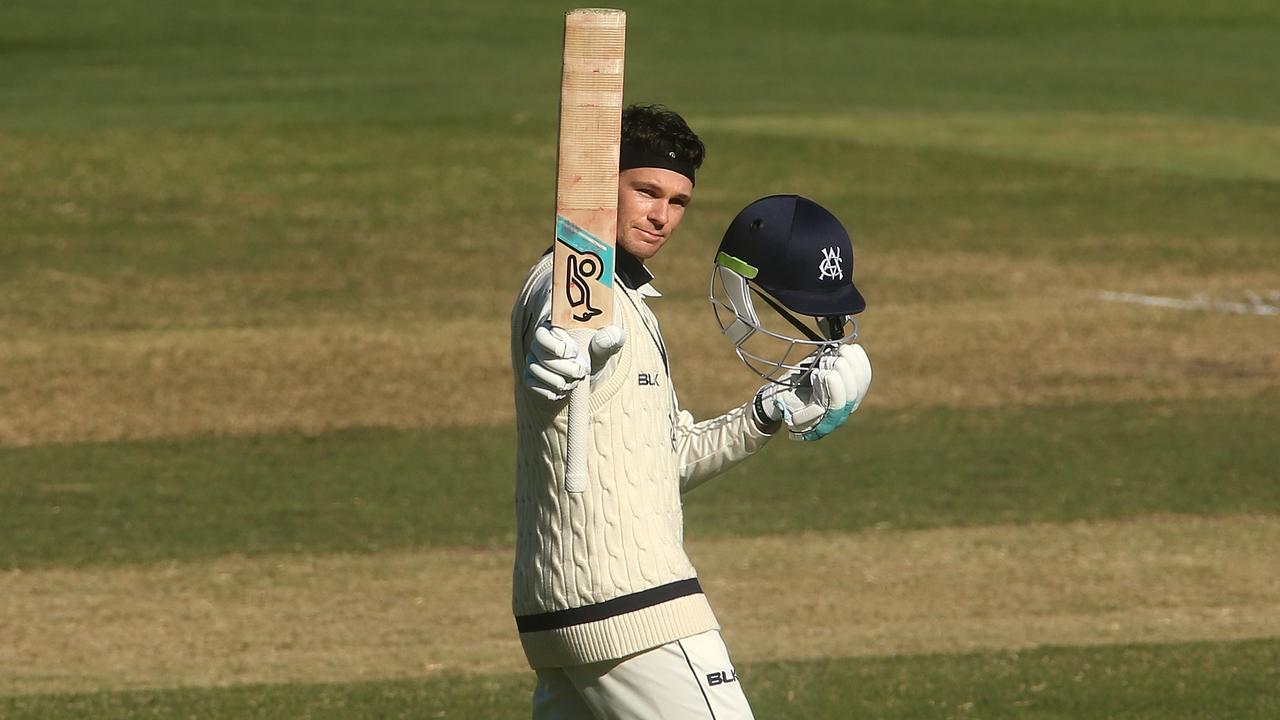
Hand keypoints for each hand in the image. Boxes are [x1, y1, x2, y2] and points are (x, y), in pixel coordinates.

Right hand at [523, 323, 625, 400]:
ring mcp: (533, 361)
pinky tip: (564, 391)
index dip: (556, 345)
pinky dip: (550, 391)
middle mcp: (539, 343)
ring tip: (575, 382)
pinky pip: (532, 385)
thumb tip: (607, 337)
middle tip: (581, 371)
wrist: (588, 371)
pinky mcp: (531, 378)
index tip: (574, 352)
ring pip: (535, 371)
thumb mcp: (607, 345)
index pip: (542, 333)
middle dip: (563, 367)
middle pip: (539, 354)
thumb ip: (611, 338)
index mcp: (554, 328)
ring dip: (558, 380)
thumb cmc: (595, 351)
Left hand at [753, 344, 871, 439]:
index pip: (864, 380)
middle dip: (847, 369)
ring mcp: (829, 419)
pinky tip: (816, 374)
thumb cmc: (798, 380)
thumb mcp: (818, 365)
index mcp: (848, 394)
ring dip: (835, 378)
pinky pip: (824, 407)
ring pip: (842, 402)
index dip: (860, 362)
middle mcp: (843, 409)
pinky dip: (823, 387)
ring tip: (823, 367)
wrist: (776, 396)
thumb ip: (833, 358)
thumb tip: (844, 345)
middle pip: (856, 391)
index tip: (849, 347)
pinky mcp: (813, 422)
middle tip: (832, 357)